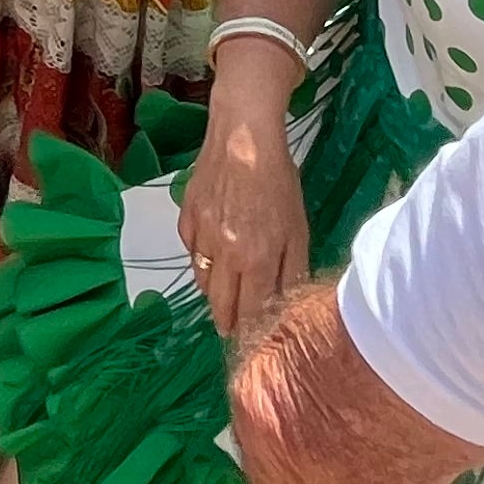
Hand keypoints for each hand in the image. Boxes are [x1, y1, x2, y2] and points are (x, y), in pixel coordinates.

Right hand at [177, 55, 313, 337]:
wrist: (243, 139)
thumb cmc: (279, 183)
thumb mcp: (298, 229)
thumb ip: (292, 271)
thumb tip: (285, 304)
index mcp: (256, 261)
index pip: (250, 312)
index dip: (250, 332)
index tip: (252, 345)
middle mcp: (224, 255)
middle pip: (220, 305)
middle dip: (227, 323)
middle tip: (231, 332)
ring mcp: (200, 236)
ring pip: (202, 281)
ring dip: (213, 295)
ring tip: (221, 301)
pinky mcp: (186, 217)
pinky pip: (191, 252)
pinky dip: (200, 261)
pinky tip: (211, 259)